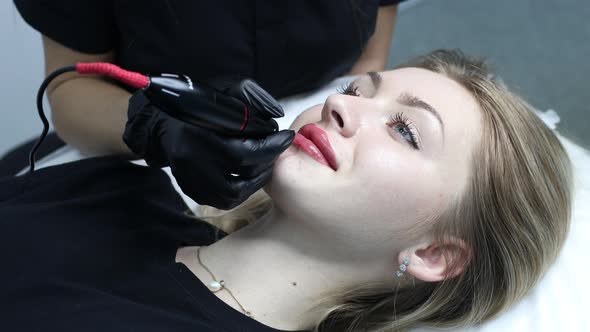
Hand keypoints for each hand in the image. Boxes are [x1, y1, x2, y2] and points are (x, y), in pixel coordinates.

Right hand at [123, 80, 293, 208]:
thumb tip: (276, 114)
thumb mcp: (225, 90)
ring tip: (265, 165)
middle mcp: (191, 160)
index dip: (270, 147)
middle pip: (240, 174)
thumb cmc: (197, 102)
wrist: (160, 120)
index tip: (286, 136)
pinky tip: (248, 177)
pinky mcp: (189, 188)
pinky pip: (220, 200)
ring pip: (231, 194)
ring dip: (255, 182)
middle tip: (278, 150)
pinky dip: (240, 192)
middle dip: (266, 162)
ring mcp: (189, 178)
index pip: (243, 151)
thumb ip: (253, 98)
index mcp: (197, 134)